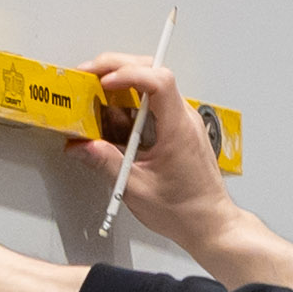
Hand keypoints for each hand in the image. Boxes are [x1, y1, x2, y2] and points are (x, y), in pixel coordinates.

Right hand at [71, 50, 238, 254]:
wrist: (211, 224)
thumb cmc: (185, 211)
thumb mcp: (136, 189)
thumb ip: (106, 163)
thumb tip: (81, 146)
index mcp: (178, 129)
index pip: (158, 81)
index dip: (128, 73)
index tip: (104, 82)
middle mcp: (184, 119)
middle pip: (153, 72)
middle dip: (117, 67)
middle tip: (89, 75)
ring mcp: (182, 122)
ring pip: (153, 84)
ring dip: (122, 81)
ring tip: (95, 91)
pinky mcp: (177, 129)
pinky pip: (153, 103)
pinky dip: (130, 100)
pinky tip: (112, 113)